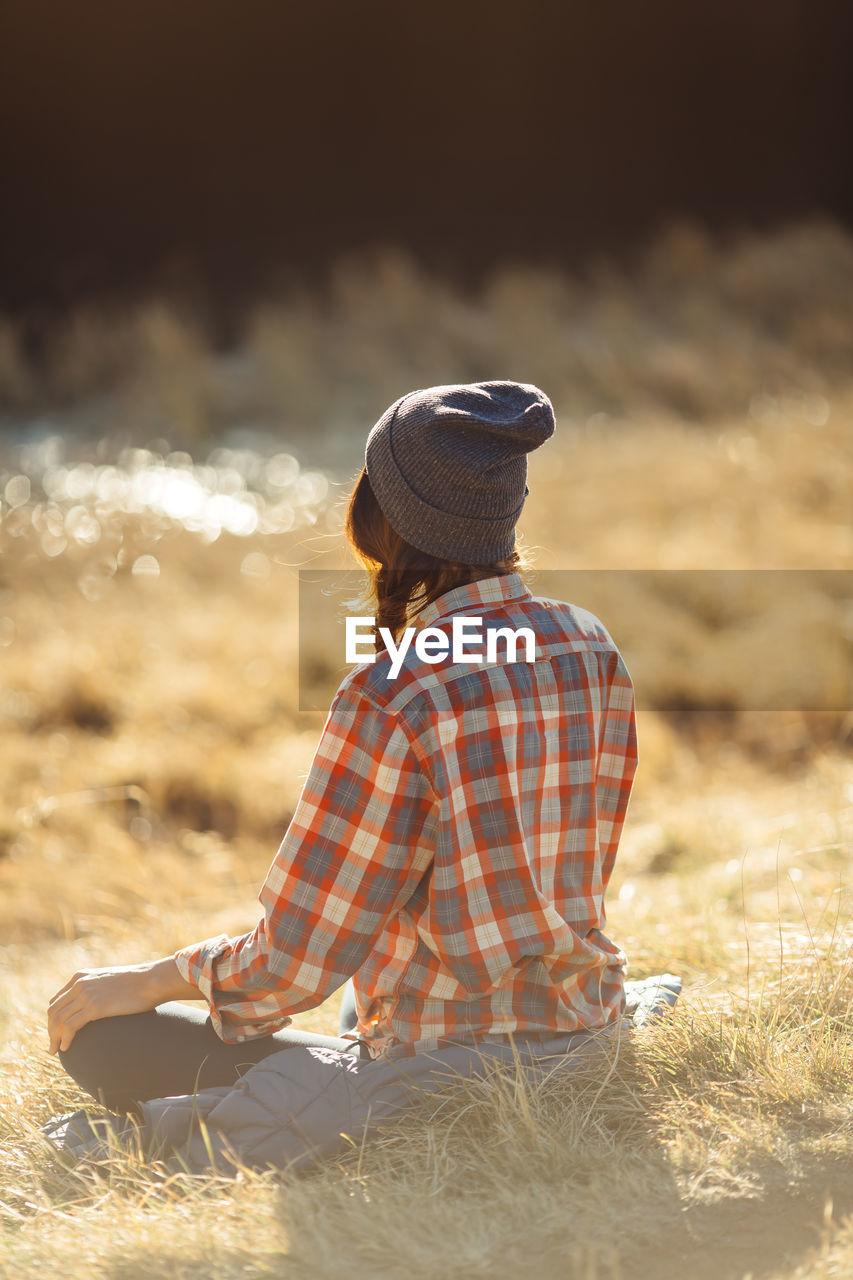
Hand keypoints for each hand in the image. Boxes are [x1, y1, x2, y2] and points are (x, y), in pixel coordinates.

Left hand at [47, 956, 198, 1053]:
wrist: (151, 981)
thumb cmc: (136, 984)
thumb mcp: (109, 982)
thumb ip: (96, 990)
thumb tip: (95, 1007)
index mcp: (81, 976)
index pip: (56, 1000)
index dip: (53, 1019)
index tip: (56, 1032)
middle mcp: (79, 983)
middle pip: (54, 1011)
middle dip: (50, 1030)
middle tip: (53, 1046)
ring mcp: (86, 994)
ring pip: (58, 1020)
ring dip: (54, 1038)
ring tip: (55, 1051)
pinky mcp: (94, 1006)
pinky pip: (70, 1026)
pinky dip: (64, 1039)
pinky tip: (66, 1048)